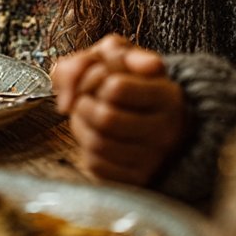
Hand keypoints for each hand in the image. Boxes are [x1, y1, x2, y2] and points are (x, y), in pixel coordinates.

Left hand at [51, 34, 188, 185]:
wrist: (158, 116)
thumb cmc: (133, 82)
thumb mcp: (118, 56)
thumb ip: (86, 62)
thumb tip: (67, 97)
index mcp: (167, 95)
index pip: (116, 87)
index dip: (94, 78)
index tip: (99, 78)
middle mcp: (165, 130)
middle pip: (104, 117)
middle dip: (84, 103)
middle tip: (87, 97)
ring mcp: (153, 158)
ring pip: (96, 143)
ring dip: (81, 125)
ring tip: (88, 113)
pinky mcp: (136, 179)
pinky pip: (96, 164)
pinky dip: (86, 147)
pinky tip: (95, 134)